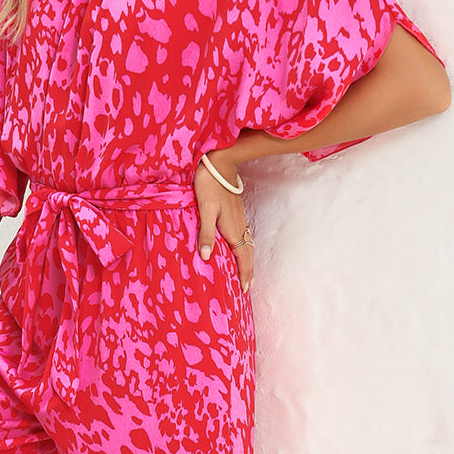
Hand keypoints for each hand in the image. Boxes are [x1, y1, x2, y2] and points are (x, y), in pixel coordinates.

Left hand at [193, 150, 253, 290]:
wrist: (220, 163)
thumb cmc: (209, 184)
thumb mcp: (204, 209)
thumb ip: (206, 233)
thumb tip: (207, 257)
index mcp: (231, 228)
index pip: (242, 257)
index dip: (244, 274)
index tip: (244, 290)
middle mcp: (239, 225)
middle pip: (248, 253)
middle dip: (248, 272)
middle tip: (248, 288)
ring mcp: (240, 218)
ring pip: (248, 244)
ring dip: (248, 261)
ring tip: (247, 273)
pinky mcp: (237, 211)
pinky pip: (245, 236)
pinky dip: (245, 248)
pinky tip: (241, 248)